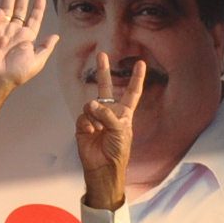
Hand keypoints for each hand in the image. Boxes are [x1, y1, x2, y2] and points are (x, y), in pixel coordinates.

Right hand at [0, 0, 57, 92]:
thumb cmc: (16, 73)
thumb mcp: (36, 61)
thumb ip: (46, 48)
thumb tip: (56, 36)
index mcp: (26, 39)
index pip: (34, 19)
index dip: (38, 8)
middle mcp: (14, 32)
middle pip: (20, 10)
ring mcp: (1, 30)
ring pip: (6, 9)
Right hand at [74, 52, 142, 211]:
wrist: (103, 168)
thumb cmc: (118, 151)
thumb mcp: (120, 130)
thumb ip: (107, 114)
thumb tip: (91, 104)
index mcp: (124, 113)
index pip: (132, 92)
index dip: (136, 78)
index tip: (140, 63)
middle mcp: (109, 112)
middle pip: (106, 87)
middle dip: (104, 71)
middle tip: (101, 54)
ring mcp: (95, 118)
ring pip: (91, 104)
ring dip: (94, 115)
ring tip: (97, 128)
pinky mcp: (83, 126)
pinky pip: (82, 117)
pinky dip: (86, 124)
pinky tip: (90, 132)